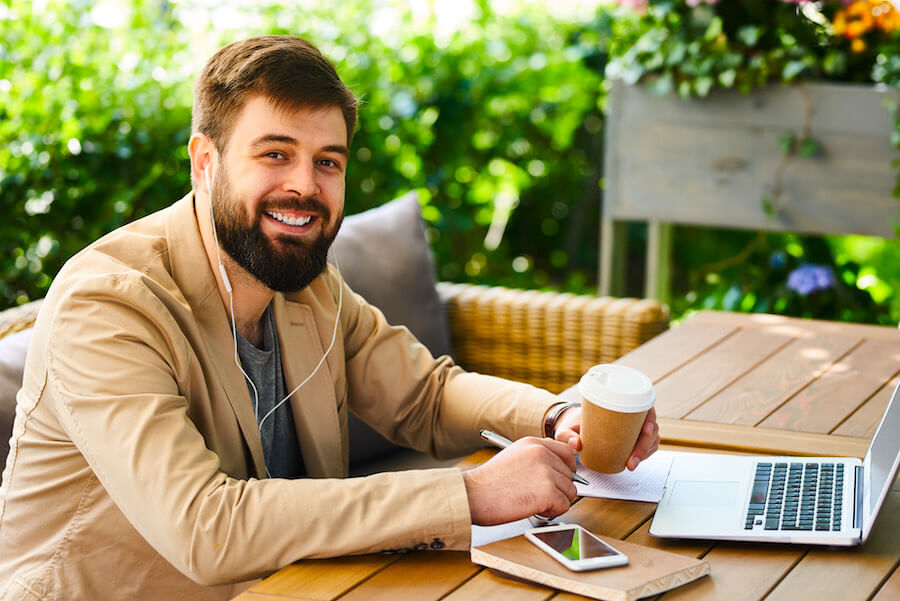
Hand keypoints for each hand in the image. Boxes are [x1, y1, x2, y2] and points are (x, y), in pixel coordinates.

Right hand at [462, 437, 577, 525]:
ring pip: (569, 492)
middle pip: (570, 475)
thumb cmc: (488, 483)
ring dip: (555, 502)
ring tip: (534, 502)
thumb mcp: (514, 457)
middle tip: (539, 496)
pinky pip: (564, 506)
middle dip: (558, 489)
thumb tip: (558, 468)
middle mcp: (542, 453)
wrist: (473, 495)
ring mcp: (546, 472)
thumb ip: (536, 458)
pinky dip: (552, 512)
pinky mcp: (548, 492)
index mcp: (533, 443)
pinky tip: (535, 509)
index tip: (560, 479)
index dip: (567, 469)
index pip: (567, 452)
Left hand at [554, 404, 659, 470]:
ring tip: (632, 464)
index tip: (645, 430)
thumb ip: (567, 435)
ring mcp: (635, 427)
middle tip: (633, 460)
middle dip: (645, 444)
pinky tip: (636, 462)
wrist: (574, 427)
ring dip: (646, 452)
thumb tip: (576, 444)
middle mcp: (631, 414)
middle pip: (650, 426)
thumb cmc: (573, 423)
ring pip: (651, 437)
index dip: (650, 418)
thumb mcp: (566, 428)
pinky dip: (645, 454)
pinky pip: (647, 445)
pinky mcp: (634, 438)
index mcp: (621, 403)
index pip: (645, 407)